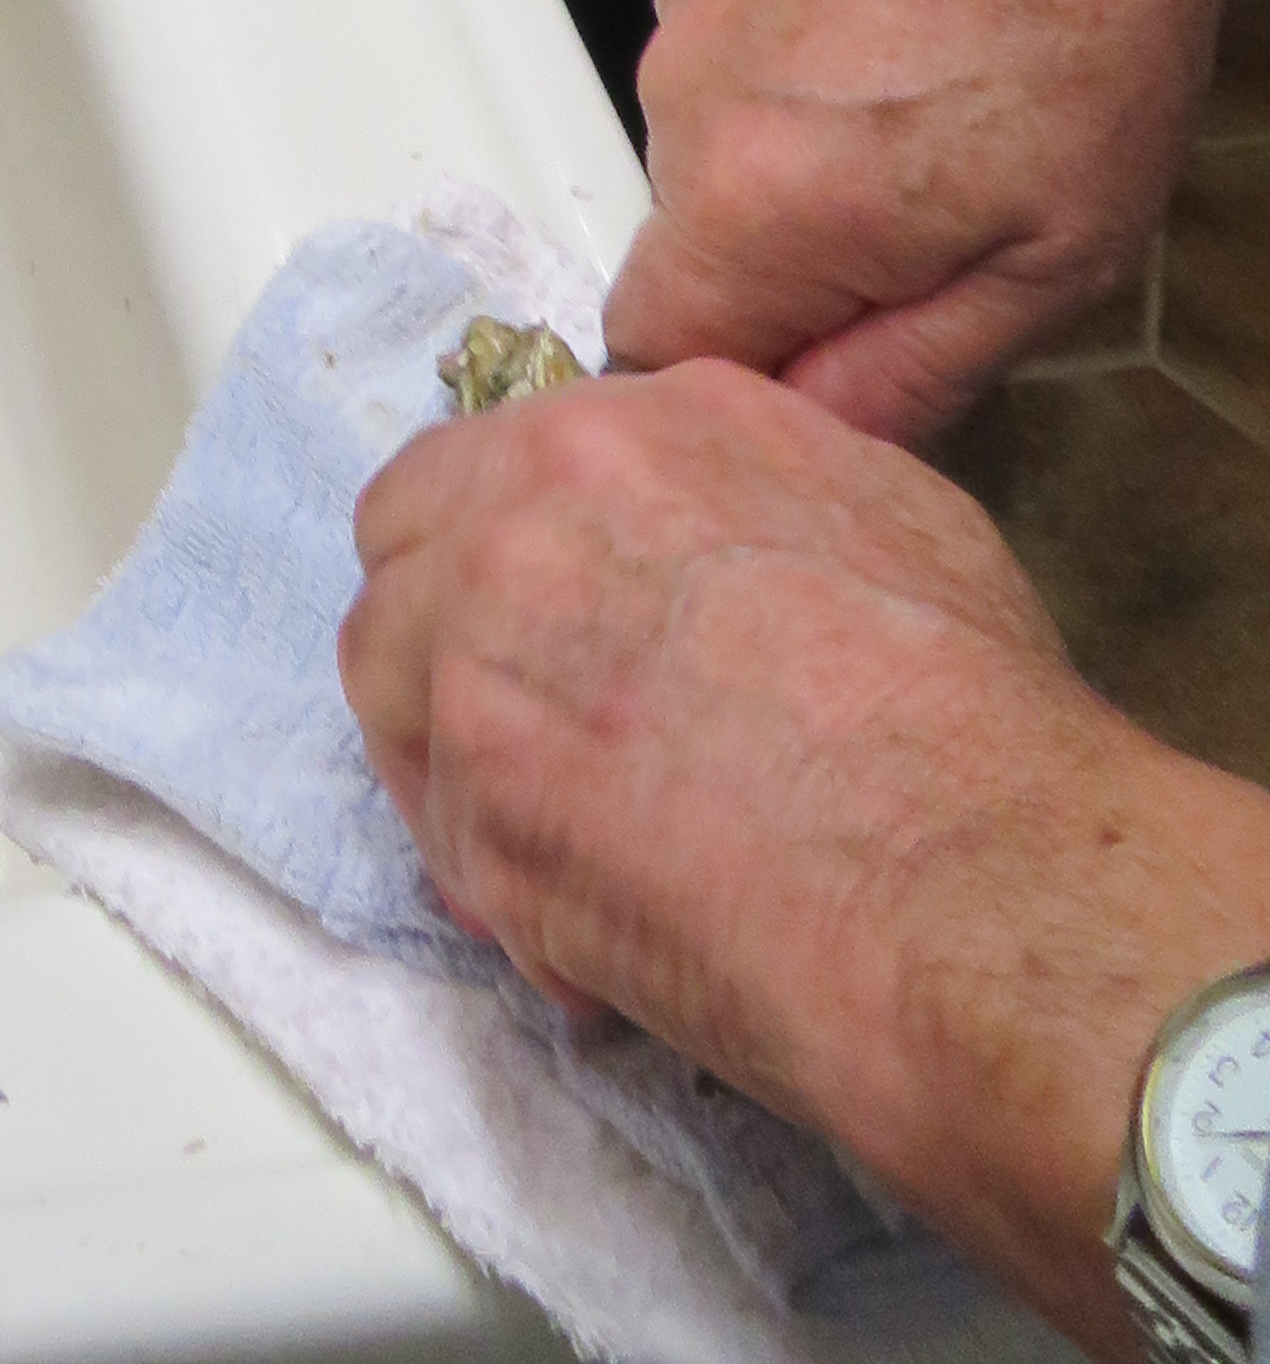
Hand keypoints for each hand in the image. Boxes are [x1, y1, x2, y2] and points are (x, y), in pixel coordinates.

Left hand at [342, 360, 1269, 1363]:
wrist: (971, 883)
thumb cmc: (965, 706)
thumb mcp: (874, 508)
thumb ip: (734, 486)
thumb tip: (691, 525)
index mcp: (618, 429)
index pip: (482, 467)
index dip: (502, 549)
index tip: (546, 621)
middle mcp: (520, 516)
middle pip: (401, 557)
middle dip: (442, 636)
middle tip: (524, 730)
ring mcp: (477, 661)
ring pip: (392, 694)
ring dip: (456, 761)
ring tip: (562, 842)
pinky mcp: (474, 807)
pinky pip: (451, 843)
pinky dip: (512, 891)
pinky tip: (604, 935)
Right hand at [605, 0, 1269, 443]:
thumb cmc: (1087, 0)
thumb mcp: (1057, 258)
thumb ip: (910, 375)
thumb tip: (815, 437)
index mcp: (752, 203)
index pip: (652, 352)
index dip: (754, 367)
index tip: (850, 342)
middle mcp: (680, 92)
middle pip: (694, 230)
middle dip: (794, 244)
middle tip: (942, 197)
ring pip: (713, 117)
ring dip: (799, 125)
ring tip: (939, 69)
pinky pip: (729, 14)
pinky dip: (801, 22)